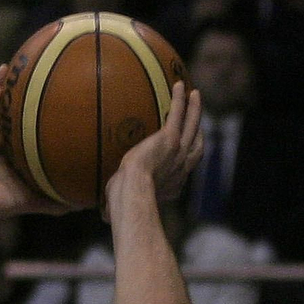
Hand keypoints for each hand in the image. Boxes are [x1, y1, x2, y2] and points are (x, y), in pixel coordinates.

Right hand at [0, 66, 73, 218]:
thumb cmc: (3, 204)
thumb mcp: (37, 198)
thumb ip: (58, 199)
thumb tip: (87, 204)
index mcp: (10, 149)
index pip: (23, 123)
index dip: (32, 106)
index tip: (50, 89)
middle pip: (6, 108)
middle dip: (15, 88)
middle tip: (28, 68)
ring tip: (8, 67)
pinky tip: (0, 87)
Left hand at [107, 82, 203, 206]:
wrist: (132, 193)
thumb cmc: (123, 206)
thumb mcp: (123, 206)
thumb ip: (117, 209)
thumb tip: (105, 218)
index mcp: (172, 184)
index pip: (184, 168)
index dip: (187, 158)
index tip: (185, 150)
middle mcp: (180, 167)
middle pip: (195, 142)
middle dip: (197, 127)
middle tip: (197, 115)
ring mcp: (178, 151)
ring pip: (191, 124)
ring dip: (194, 109)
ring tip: (195, 94)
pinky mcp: (169, 138)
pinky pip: (177, 113)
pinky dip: (180, 99)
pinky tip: (180, 85)